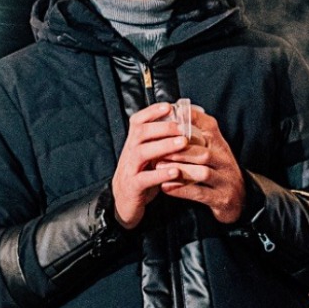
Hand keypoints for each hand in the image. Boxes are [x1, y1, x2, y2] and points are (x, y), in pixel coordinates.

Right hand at [112, 102, 192, 228]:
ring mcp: (129, 168)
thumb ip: (160, 140)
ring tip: (183, 143)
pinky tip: (176, 171)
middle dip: (163, 127)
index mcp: (133, 142)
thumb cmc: (142, 173)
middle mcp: (129, 151)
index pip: (138, 120)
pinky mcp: (133, 186)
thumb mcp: (148, 154)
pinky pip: (145, 178)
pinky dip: (160, 174)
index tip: (169, 106)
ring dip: (164, 146)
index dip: (152, 112)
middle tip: (183, 127)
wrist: (124, 201)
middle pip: (141, 132)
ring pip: (142, 152)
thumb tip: (183, 122)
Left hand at [157, 104, 248, 223]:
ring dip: (179, 169)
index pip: (210, 127)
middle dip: (180, 151)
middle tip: (159, 149)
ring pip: (203, 172)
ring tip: (159, 167)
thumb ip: (197, 136)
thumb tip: (175, 114)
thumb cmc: (219, 171)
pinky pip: (200, 193)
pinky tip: (166, 186)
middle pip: (204, 152)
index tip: (172, 115)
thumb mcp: (213, 151)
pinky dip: (182, 190)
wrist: (241, 200)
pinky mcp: (222, 198)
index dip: (192, 120)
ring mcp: (225, 181)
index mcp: (221, 146)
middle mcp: (225, 161)